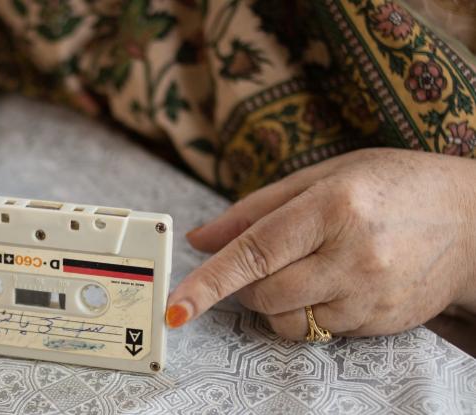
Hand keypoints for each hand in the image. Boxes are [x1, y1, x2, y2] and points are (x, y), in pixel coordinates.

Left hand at [166, 148, 475, 338]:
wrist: (472, 220)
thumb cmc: (392, 185)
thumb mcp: (324, 175)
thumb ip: (255, 208)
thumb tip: (202, 238)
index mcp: (333, 206)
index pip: (254, 251)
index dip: (209, 282)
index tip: (177, 307)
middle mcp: (352, 255)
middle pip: (264, 294)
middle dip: (246, 286)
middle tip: (263, 262)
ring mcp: (369, 295)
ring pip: (287, 320)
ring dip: (274, 302)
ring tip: (304, 269)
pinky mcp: (379, 322)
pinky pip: (318, 330)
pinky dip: (307, 311)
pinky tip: (334, 282)